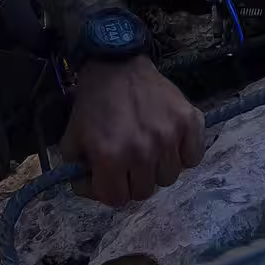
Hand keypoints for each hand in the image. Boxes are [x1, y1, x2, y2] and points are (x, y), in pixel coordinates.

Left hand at [61, 58, 204, 206]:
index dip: (111, 190)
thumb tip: (94, 193)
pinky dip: (184, 154)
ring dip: (158, 168)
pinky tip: (170, 141)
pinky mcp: (189, 120)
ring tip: (149, 147)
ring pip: (169, 178)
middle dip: (133, 180)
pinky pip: (193, 158)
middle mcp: (142, 150)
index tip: (110, 176)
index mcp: (110, 156)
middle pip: (144, 192)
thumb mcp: (72, 139)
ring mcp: (169, 135)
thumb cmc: (94, 103)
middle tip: (129, 160)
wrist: (116, 64)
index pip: (117, 200)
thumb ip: (78, 174)